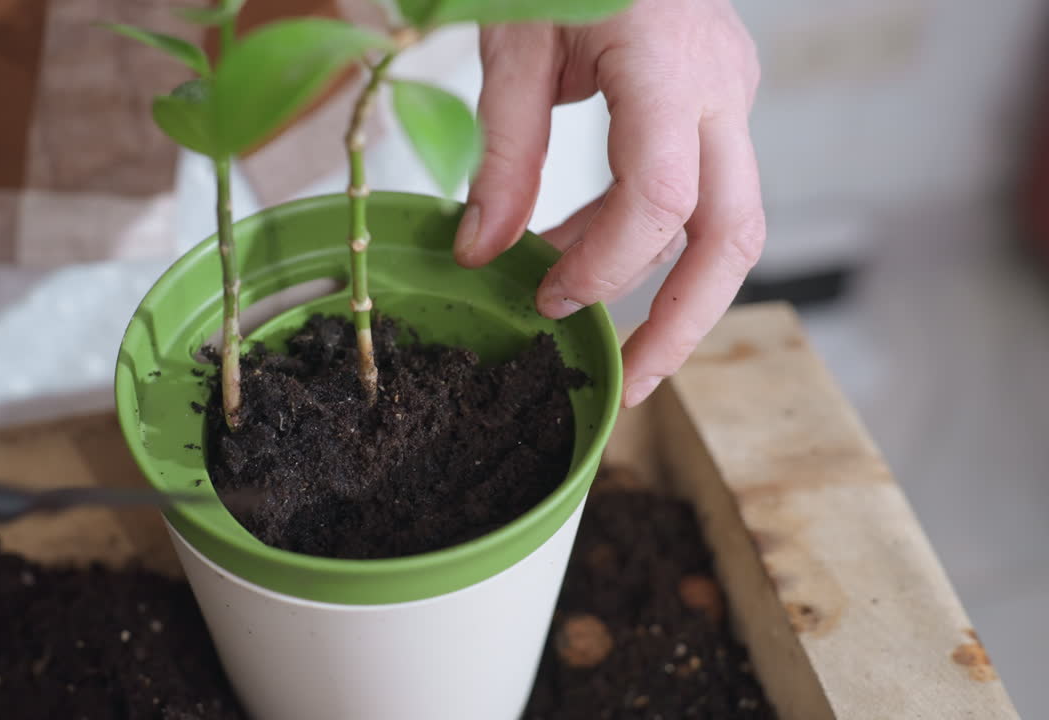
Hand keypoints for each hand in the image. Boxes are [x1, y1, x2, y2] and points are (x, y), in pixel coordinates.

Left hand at [455, 0, 764, 406]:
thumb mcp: (514, 44)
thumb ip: (502, 156)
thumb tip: (481, 254)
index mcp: (669, 65)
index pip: (661, 199)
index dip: (604, 266)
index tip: (545, 297)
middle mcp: (722, 87)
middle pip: (734, 235)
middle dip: (682, 323)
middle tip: (628, 383)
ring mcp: (732, 95)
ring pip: (728, 224)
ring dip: (661, 285)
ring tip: (580, 315)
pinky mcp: (717, 105)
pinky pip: (700, 192)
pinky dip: (645, 234)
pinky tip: (581, 245)